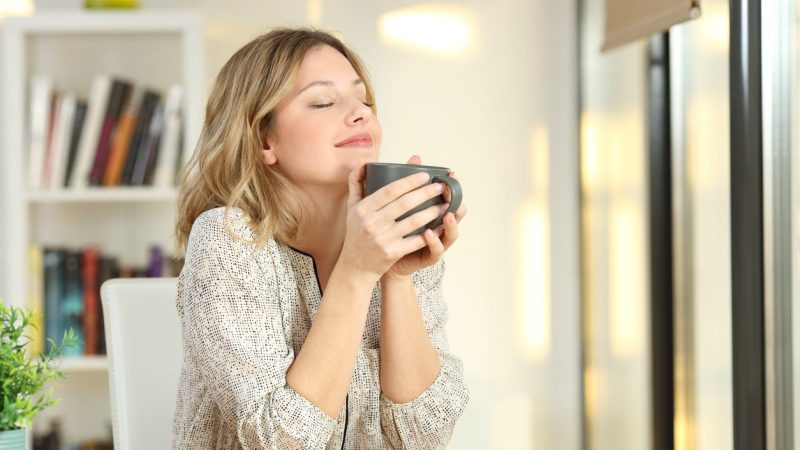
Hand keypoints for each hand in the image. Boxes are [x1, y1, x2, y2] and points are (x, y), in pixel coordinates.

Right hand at [338, 159, 453, 280]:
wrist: (355, 265)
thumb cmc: (356, 232)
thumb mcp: (351, 207)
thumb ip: (356, 182)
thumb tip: (363, 161)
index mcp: (363, 208)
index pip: (390, 190)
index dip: (410, 181)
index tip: (426, 175)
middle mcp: (371, 223)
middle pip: (404, 204)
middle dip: (426, 193)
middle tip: (442, 187)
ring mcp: (381, 239)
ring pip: (413, 222)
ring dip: (432, 212)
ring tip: (445, 205)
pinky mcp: (391, 253)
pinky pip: (415, 241)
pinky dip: (430, 234)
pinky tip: (441, 227)